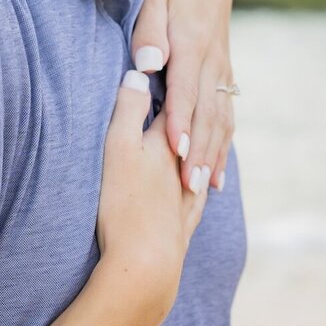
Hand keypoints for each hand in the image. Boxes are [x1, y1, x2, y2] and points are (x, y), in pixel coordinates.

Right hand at [95, 72, 208, 325]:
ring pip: (203, 162)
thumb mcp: (118, 150)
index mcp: (165, 142)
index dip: (169, 79)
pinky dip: (205, 182)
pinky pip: (201, 195)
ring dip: (205, 145)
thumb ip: (129, 111)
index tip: (166, 60)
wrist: (145, 266)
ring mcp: (187, 196)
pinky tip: (208, 185)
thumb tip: (140, 72)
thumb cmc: (124, 205)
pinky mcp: (184, 224)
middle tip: (190, 88)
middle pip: (192, 130)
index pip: (172, 102)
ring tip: (208, 132)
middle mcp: (184, 166)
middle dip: (191, 109)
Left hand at [130, 0, 235, 195]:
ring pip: (220, 120)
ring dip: (211, 156)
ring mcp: (222, 71)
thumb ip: (150, 30)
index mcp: (193, 44)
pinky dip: (222, 147)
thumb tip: (149, 63)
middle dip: (197, 152)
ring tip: (202, 190)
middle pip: (206, 114)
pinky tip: (216, 176)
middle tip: (187, 187)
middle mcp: (213, 62)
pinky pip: (226, 117)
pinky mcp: (224, 76)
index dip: (180, 121)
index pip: (185, 90)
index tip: (172, 149)